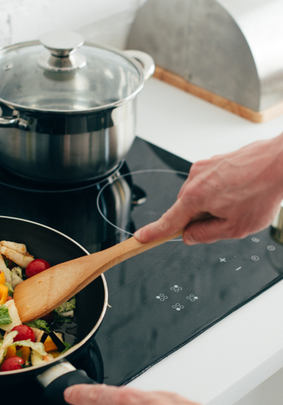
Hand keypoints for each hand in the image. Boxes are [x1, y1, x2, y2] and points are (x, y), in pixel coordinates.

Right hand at [134, 133, 282, 244]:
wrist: (281, 162)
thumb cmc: (263, 191)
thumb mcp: (235, 227)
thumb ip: (206, 235)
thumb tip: (190, 236)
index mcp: (194, 197)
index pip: (168, 221)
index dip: (153, 233)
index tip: (140, 238)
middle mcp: (194, 179)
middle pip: (185, 209)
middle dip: (198, 218)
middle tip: (225, 219)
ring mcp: (203, 167)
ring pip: (197, 195)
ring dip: (210, 203)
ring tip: (238, 202)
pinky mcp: (212, 161)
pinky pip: (207, 182)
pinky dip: (218, 191)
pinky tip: (239, 191)